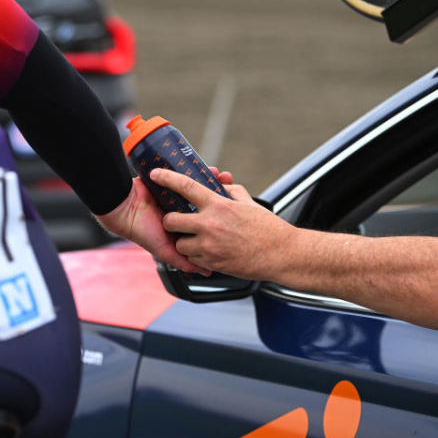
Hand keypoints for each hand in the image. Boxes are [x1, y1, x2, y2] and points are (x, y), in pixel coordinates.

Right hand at [95, 169, 230, 274]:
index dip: (222, 218)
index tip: (237, 214)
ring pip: (200, 188)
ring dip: (213, 181)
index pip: (206, 223)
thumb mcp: (166, 251)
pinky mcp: (171, 182)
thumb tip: (205, 271)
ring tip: (224, 177)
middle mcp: (182, 211)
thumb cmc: (141, 230)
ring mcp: (177, 196)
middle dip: (221, 196)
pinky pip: (190, 175)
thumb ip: (183, 261)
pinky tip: (212, 170)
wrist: (124, 208)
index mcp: (183, 226)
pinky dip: (200, 170)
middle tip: (233, 191)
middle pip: (206, 203)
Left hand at [151, 168, 294, 279]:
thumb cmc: (268, 229)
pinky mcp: (212, 263)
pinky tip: (208, 252)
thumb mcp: (249, 204)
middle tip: (176, 221)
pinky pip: (192, 260)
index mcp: (218, 205)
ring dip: (184, 241)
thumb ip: (231, 192)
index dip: (167, 178)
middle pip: (171, 221)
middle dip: (170, 221)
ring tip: (196, 239)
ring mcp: (209, 246)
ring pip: (180, 244)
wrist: (280, 254)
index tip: (156, 174)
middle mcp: (210, 225)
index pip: (185, 187)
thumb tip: (222, 185)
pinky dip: (196, 256)